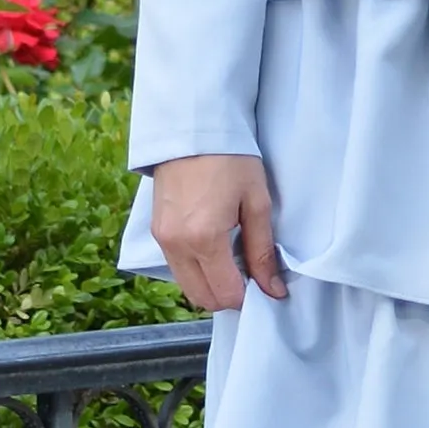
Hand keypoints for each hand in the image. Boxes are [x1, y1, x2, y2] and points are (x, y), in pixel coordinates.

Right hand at [148, 152, 285, 311]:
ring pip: (187, 286)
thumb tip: (273, 291)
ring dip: (210, 284)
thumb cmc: (231, 160)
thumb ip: (262, 252)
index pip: (226, 295)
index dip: (249, 296)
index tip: (263, 283)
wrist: (193, 129)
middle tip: (249, 275)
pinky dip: (196, 270)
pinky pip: (177, 267)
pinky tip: (213, 249)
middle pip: (203, 298)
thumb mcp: (256, 203)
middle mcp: (177, 246)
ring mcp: (162, 240)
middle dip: (228, 296)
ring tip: (232, 260)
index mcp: (204, 239)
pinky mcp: (155, 232)